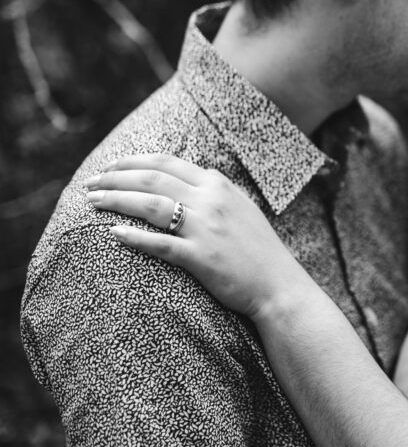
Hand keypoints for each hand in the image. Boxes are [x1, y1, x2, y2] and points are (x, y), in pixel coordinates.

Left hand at [85, 153, 310, 320]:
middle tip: (90, 184)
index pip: (167, 162)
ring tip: (92, 203)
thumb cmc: (259, 249)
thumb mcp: (241, 207)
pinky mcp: (202, 257)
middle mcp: (211, 201)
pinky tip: (113, 234)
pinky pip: (160, 243)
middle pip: (152, 179)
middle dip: (115, 178)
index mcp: (219, 185)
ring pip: (150, 205)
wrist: (279, 284)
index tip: (109, 167)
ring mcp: (206, 228)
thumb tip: (187, 178)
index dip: (132, 161)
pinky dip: (134, 237)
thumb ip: (215, 191)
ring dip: (116, 200)